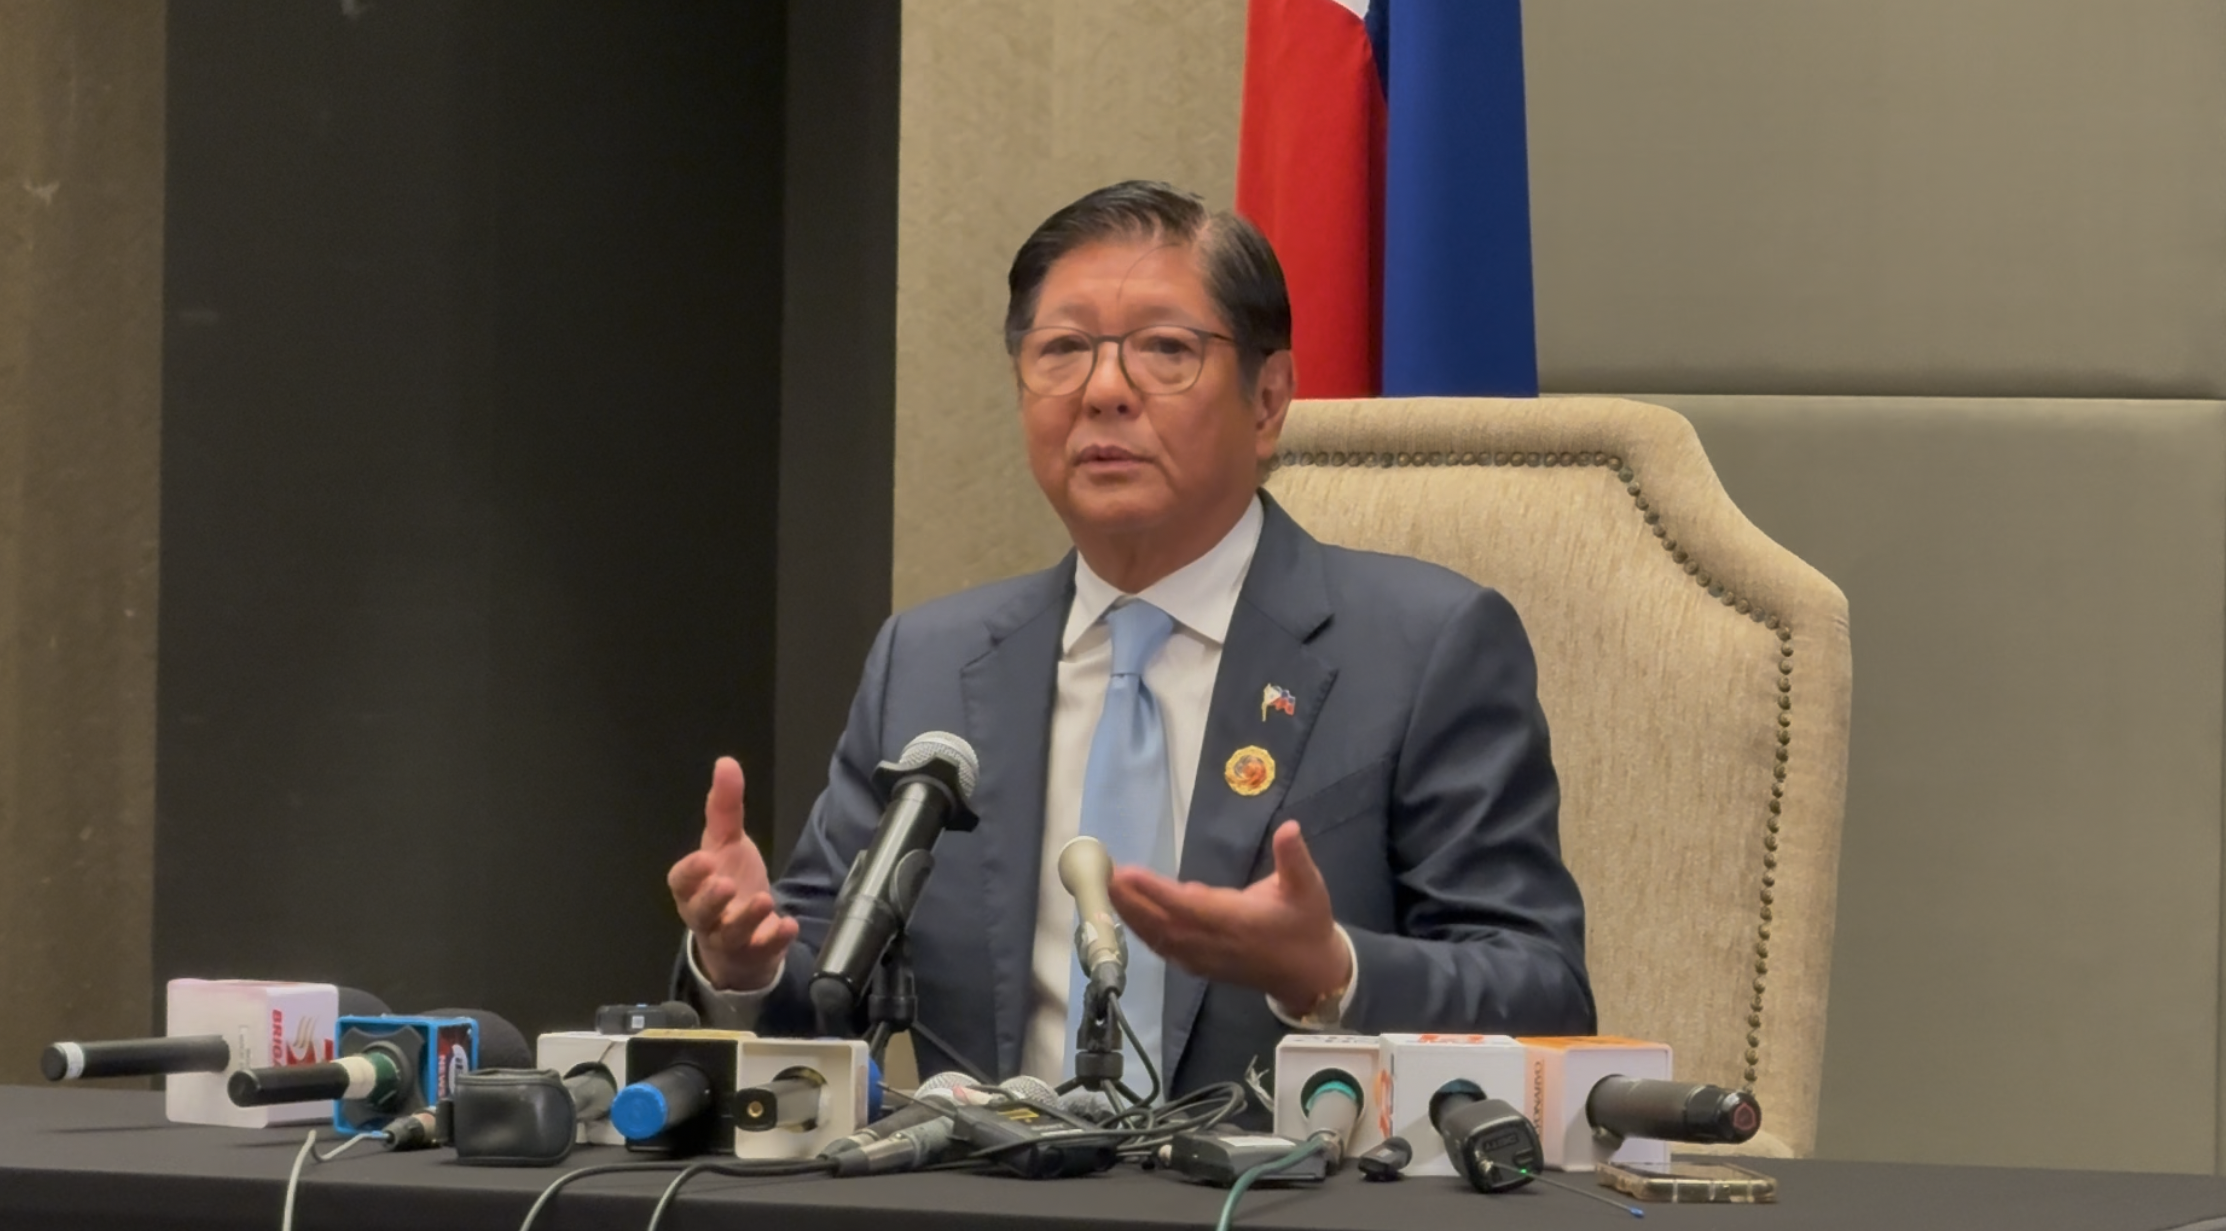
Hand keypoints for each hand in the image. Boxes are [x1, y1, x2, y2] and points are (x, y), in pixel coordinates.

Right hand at [666, 757, 797, 991]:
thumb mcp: (726, 844)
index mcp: (692, 888)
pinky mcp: (755, 953)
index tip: (705, 858)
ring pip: (730, 934)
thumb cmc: (729, 883)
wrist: (744, 934)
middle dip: (712, 900)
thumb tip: (726, 762)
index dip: (690, 873)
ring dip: (746, 919)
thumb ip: (724, 807)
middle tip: (727, 884)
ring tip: (765, 900)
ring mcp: (730, 938)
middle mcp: (706, 916)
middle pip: (700, 912)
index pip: (680, 882)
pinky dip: (774, 940)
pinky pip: (762, 951)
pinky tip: (789, 925)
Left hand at [1107, 820, 1350, 1013]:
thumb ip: (1295, 859)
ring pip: (1159, 938)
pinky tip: (1125, 915)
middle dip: (1131, 902)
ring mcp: (1204, 958)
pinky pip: (1164, 949)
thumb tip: (1289, 828)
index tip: (1129, 874)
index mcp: (1239, 922)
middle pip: (1163, 924)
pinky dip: (1142, 932)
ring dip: (1130, 915)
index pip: (1190, 907)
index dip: (1157, 893)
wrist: (1310, 975)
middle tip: (1103, 876)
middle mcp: (1215, 942)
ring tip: (1106, 890)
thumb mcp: (1310, 888)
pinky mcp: (1199, 965)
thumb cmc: (1307, 925)